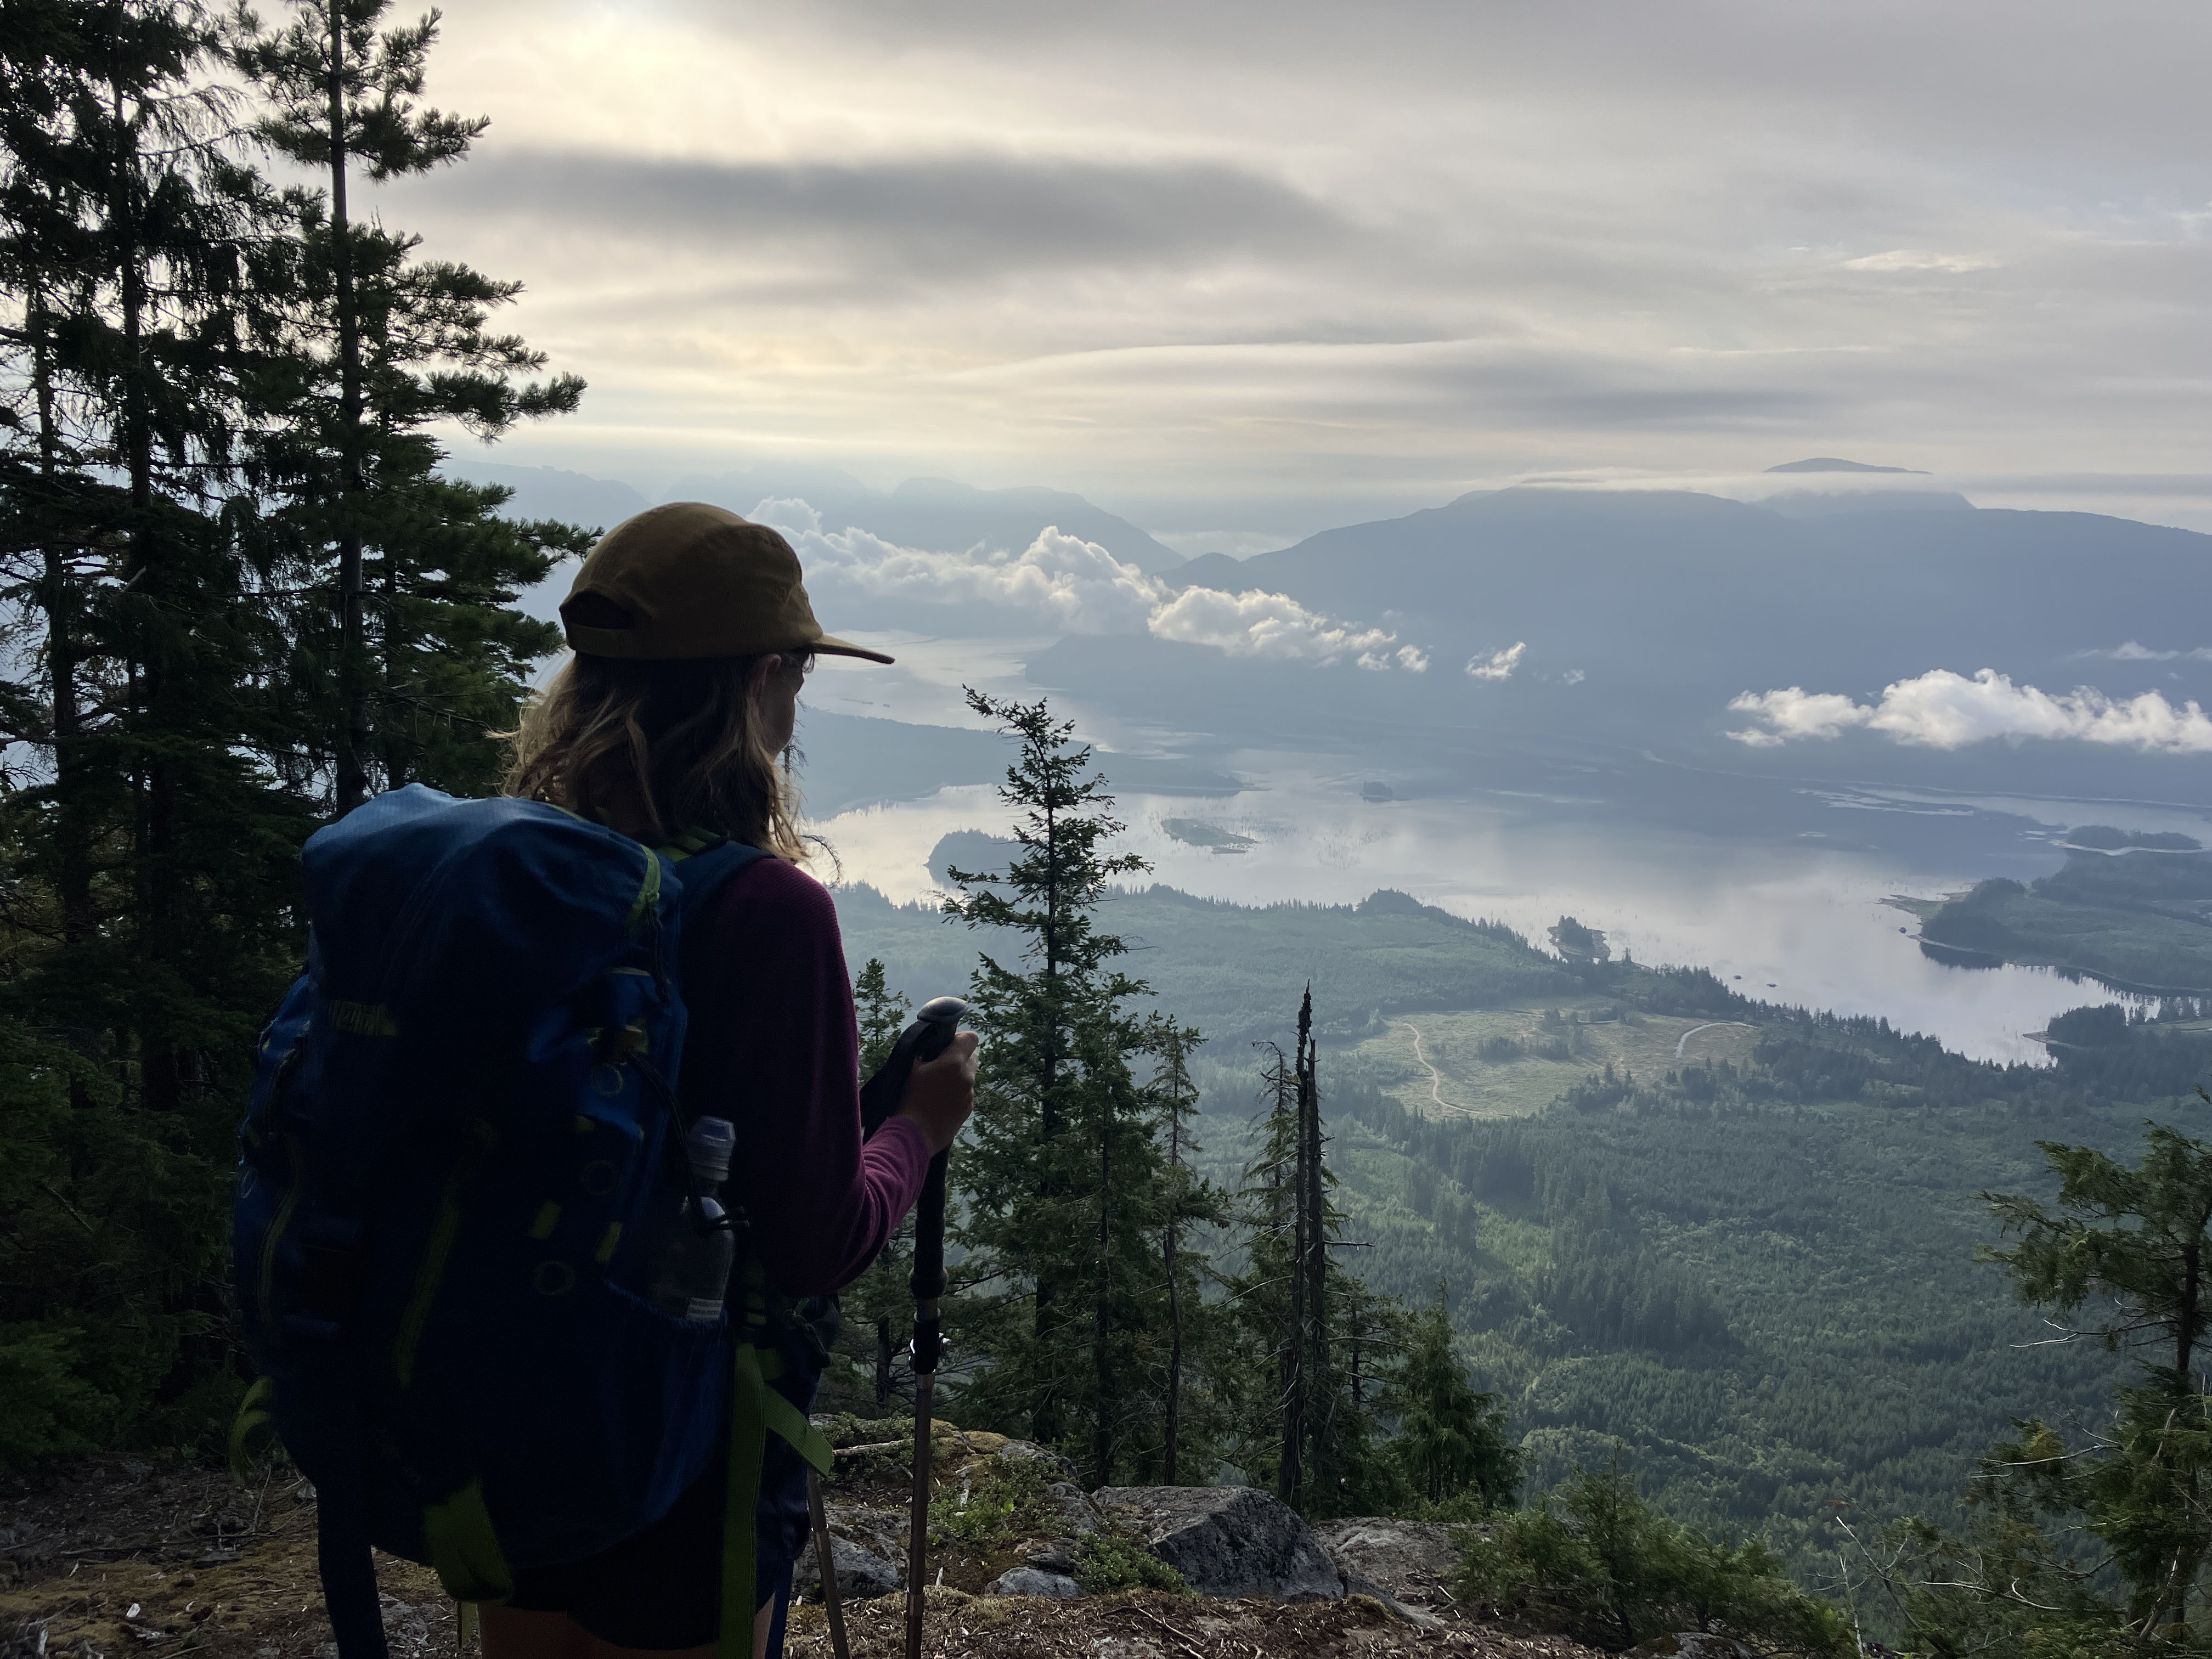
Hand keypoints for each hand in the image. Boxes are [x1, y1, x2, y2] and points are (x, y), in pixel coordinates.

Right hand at [895, 1030, 977, 1155]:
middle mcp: (967, 1077)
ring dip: (958, 1077)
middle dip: (959, 1058)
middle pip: (972, 1057)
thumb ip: (925, 1053)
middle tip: (940, 1067)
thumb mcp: (912, 1069)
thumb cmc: (909, 1099)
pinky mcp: (969, 1109)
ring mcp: (970, 1095)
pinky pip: (966, 1094)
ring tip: (938, 1088)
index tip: (945, 1046)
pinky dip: (957, 1094)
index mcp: (954, 1063)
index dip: (959, 1039)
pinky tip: (940, 1102)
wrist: (914, 1134)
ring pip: (969, 1077)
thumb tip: (930, 1047)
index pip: (971, 1038)